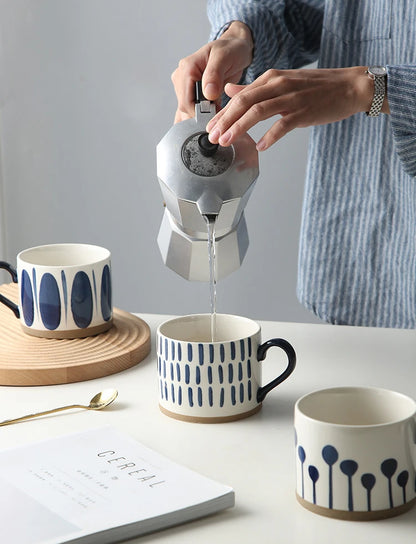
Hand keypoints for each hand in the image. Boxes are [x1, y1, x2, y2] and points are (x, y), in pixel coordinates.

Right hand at [171, 22, 252, 122]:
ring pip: (186, 111)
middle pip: (185, 108)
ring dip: (200, 118)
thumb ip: (214, 74)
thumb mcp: (224, 57)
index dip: (199, 113)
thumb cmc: (231, 49)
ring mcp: (185, 86)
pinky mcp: (191, 93)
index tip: (215, 115)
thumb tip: (208, 93)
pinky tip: (209, 120)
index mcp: (187, 68)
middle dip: (201, 116)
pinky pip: (191, 110)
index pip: (186, 101)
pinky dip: (200, 117)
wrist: (235, 48)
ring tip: (216, 116)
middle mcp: (182, 77)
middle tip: (219, 115)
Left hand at [206, 66, 388, 150]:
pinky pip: (282, 125)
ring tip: (227, 141)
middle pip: (244, 102)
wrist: (349, 86)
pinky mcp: (304, 111)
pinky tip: (261, 146)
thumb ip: (254, 88)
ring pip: (258, 111)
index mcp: (271, 78)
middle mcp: (278, 85)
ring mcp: (291, 98)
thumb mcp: (282, 82)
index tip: (210, 127)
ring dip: (240, 127)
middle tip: (213, 137)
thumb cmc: (315, 87)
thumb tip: (229, 91)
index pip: (240, 96)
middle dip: (225, 121)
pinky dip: (270, 136)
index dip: (222, 113)